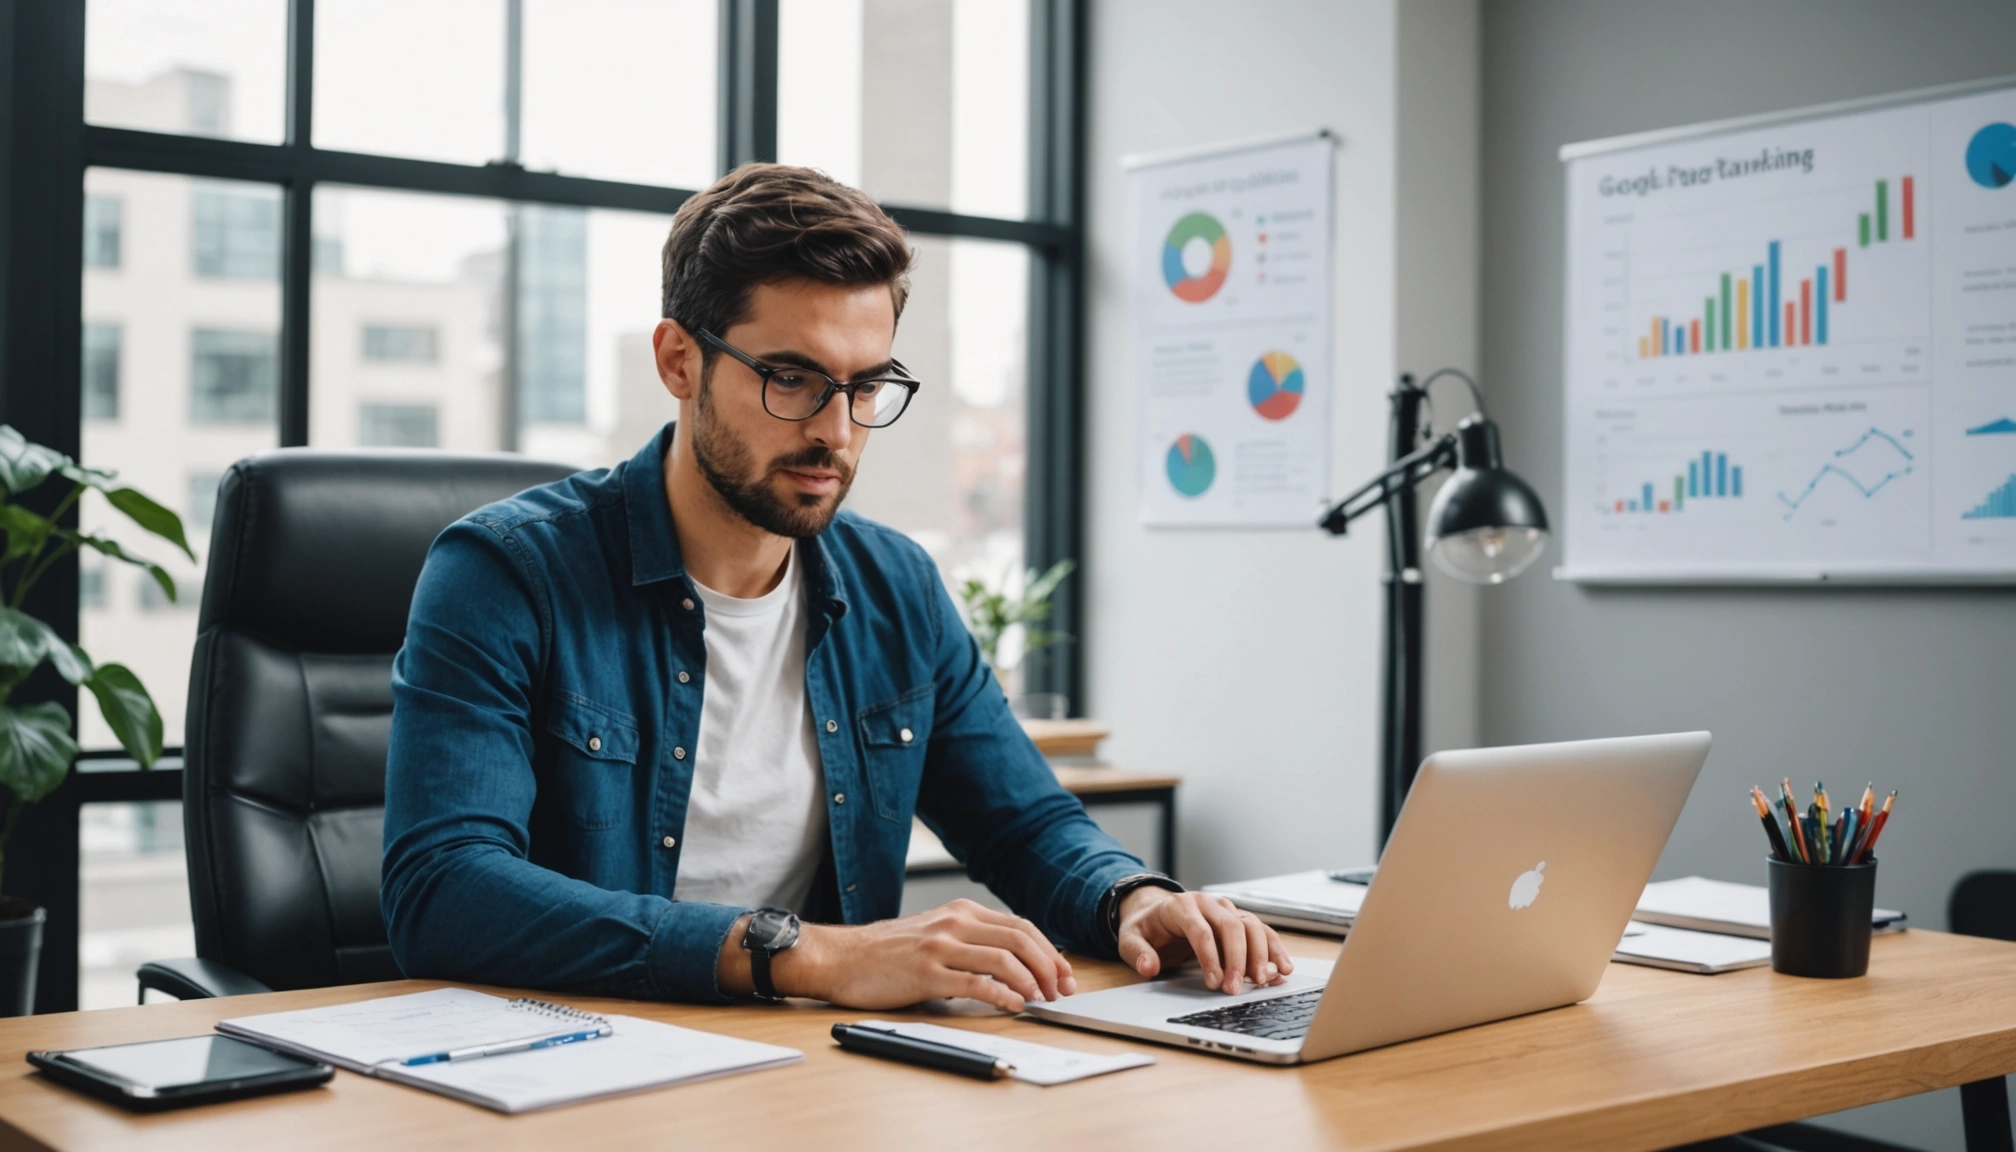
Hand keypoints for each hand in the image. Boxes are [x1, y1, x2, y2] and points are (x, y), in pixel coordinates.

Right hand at [720, 899, 1074, 1013]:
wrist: (841, 958)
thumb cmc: (886, 953)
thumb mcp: (935, 934)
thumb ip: (970, 943)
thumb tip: (1015, 965)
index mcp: (961, 912)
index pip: (1021, 926)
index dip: (1049, 951)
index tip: (1064, 974)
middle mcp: (954, 922)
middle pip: (1020, 938)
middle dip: (1050, 966)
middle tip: (1062, 990)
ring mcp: (940, 946)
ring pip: (1003, 958)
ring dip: (1031, 981)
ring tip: (1042, 999)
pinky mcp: (926, 973)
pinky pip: (976, 982)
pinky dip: (1002, 994)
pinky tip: (1013, 1005)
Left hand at [1116, 888, 1293, 994]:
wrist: (1155, 913)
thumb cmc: (1146, 928)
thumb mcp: (1131, 939)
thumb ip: (1139, 954)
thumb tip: (1149, 967)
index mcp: (1181, 905)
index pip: (1200, 930)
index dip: (1210, 957)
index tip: (1214, 982)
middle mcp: (1208, 903)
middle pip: (1231, 926)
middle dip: (1238, 960)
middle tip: (1236, 989)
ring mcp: (1226, 909)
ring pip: (1251, 926)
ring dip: (1261, 954)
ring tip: (1265, 980)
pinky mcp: (1238, 919)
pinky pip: (1261, 931)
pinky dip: (1274, 949)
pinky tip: (1283, 968)